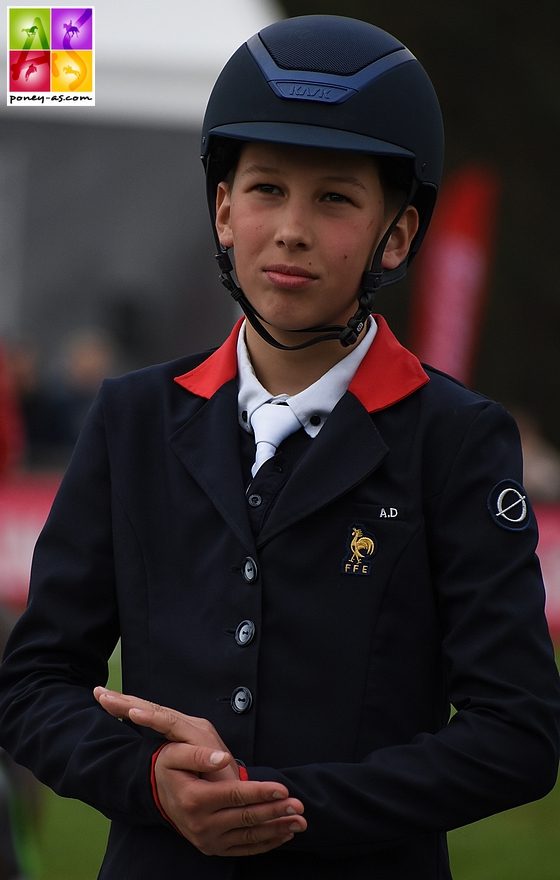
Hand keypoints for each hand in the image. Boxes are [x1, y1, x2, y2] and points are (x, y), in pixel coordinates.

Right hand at [93, 687, 306, 856]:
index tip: (283, 789)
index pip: (234, 795)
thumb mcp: (175, 754)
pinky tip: (283, 835)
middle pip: (245, 817)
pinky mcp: (213, 848)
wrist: (156, 793)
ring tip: (299, 823)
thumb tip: (222, 759)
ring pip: (248, 836)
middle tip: (299, 806)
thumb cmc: (169, 768)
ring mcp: (207, 839)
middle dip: (275, 812)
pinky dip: (266, 843)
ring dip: (276, 829)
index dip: (260, 792)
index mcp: (193, 799)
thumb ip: (198, 754)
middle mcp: (200, 824)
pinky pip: (244, 848)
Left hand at [94, 687, 237, 780]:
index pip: (150, 713)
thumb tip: (141, 754)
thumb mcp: (185, 769)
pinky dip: (154, 719)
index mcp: (183, 730)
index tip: (99, 697)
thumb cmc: (213, 785)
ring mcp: (196, 731)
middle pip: (152, 710)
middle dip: (123, 701)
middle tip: (97, 693)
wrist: (243, 798)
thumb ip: (167, 758)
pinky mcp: (203, 741)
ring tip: (112, 701)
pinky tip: (136, 714)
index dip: (125, 705)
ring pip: (160, 714)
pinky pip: (173, 728)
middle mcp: (190, 726)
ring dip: (134, 707)